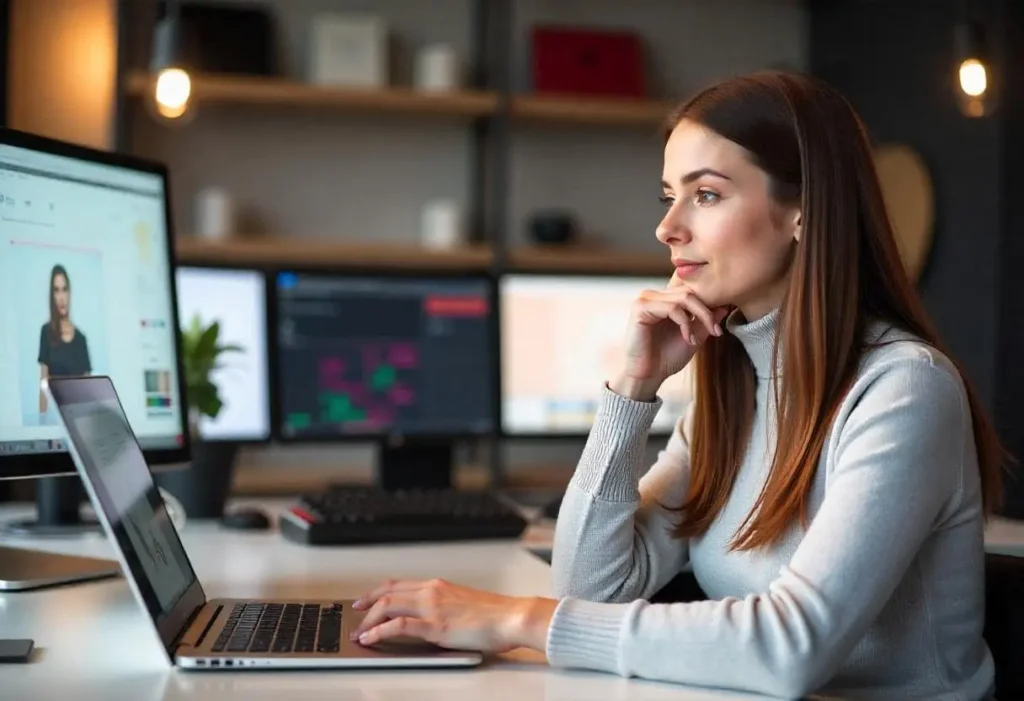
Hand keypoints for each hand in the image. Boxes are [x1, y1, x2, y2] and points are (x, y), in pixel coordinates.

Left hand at [350, 578, 557, 652]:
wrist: (511, 617)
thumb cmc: (494, 614)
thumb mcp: (462, 604)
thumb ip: (443, 606)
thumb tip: (429, 617)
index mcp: (438, 586)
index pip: (398, 584)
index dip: (377, 592)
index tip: (366, 599)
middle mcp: (431, 592)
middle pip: (387, 592)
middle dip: (366, 604)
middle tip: (356, 615)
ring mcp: (431, 607)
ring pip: (387, 605)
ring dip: (368, 619)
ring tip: (359, 632)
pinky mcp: (434, 626)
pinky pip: (398, 626)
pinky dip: (379, 631)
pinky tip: (371, 639)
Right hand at [615, 278, 728, 396]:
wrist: (647, 376)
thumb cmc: (666, 358)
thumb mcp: (693, 337)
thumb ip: (705, 321)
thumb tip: (724, 306)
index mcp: (664, 300)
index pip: (692, 291)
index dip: (709, 305)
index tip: (719, 328)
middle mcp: (654, 296)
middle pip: (690, 292)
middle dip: (707, 313)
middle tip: (715, 331)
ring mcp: (646, 300)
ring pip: (684, 297)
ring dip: (697, 318)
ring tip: (695, 339)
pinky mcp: (640, 308)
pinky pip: (671, 307)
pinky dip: (684, 322)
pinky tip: (686, 338)